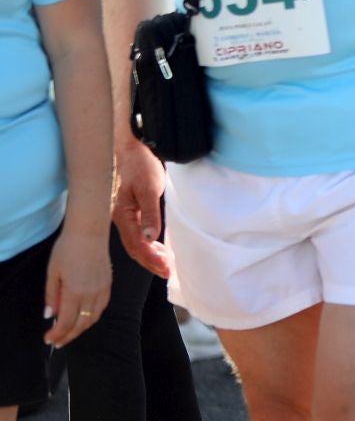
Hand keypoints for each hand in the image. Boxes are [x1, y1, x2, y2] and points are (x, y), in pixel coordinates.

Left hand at [44, 222, 109, 346]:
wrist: (89, 231)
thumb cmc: (67, 249)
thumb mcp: (52, 272)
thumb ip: (52, 296)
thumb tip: (50, 315)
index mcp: (75, 292)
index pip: (67, 322)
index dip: (57, 334)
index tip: (48, 339)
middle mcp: (91, 293)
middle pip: (81, 324)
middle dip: (69, 336)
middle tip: (57, 342)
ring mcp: (102, 288)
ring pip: (93, 317)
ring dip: (82, 328)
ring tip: (70, 332)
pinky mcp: (108, 283)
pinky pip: (102, 306)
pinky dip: (93, 316)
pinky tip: (85, 316)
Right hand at [112, 139, 171, 277]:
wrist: (133, 148)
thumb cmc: (140, 165)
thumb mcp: (149, 188)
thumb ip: (150, 213)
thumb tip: (151, 238)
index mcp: (122, 215)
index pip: (136, 245)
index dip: (150, 259)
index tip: (165, 269)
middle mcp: (120, 218)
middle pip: (134, 247)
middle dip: (150, 261)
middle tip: (167, 272)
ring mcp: (124, 214)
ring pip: (135, 241)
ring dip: (150, 254)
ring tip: (166, 264)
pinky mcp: (130, 210)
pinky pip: (138, 233)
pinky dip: (149, 243)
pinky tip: (159, 247)